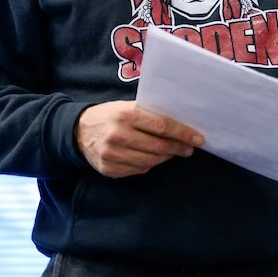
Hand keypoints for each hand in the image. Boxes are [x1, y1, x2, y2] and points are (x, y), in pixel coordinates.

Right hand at [75, 101, 203, 178]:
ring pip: (151, 161)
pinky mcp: (109, 169)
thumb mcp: (127, 106)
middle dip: (178, 148)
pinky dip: (149, 164)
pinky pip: (139, 170)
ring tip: (172, 152)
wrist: (78, 131)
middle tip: (189, 148)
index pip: (162, 126)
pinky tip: (152, 158)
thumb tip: (180, 124)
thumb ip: (149, 114)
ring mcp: (112, 155)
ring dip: (166, 157)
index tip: (198, 138)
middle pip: (158, 146)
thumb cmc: (110, 115)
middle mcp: (118, 135)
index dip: (183, 133)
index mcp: (125, 115)